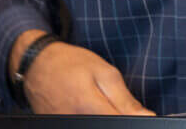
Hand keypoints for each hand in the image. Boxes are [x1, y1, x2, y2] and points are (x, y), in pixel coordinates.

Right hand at [17, 36, 153, 115]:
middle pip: (109, 127)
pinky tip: (87, 109)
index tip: (134, 115)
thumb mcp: (104, 73)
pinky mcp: (58, 127)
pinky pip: (85, 126)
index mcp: (88, 107)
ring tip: (96, 103)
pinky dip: (90, 118)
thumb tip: (148, 118)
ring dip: (104, 118)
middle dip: (117, 119)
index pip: (121, 124)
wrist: (37, 64)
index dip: (132, 121)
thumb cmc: (70, 64)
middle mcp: (75, 121)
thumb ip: (126, 101)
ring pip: (97, 126)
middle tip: (108, 102)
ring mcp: (66, 126)